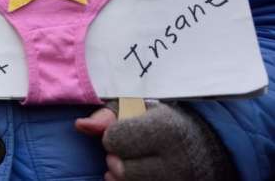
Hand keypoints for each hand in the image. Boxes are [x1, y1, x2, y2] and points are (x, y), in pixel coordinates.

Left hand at [75, 103, 236, 180]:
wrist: (202, 147)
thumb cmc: (159, 122)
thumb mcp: (135, 108)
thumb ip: (107, 115)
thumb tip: (81, 125)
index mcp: (164, 129)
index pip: (115, 140)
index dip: (111, 137)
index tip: (121, 132)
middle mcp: (175, 160)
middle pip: (122, 170)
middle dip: (115, 160)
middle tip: (125, 152)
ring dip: (121, 177)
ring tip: (132, 163)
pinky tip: (136, 176)